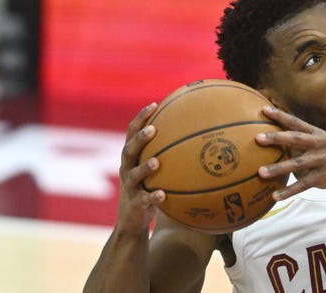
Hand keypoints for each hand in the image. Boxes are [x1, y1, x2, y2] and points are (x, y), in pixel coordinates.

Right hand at [115, 103, 165, 233]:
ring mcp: (129, 187)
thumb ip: (169, 154)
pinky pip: (144, 200)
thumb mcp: (156, 170)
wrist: (132, 222)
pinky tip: (163, 195)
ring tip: (157, 162)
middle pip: (129, 150)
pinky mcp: (134, 205)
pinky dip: (153, 197)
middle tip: (153, 129)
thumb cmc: (149, 189)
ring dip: (145, 167)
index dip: (140, 118)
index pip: (131, 133)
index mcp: (132, 158)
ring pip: (134, 174)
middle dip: (140, 139)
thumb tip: (198, 135)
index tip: (154, 104)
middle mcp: (127, 170)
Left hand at [256, 106, 325, 200]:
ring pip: (297, 164)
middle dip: (276, 138)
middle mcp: (320, 144)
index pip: (296, 122)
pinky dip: (289, 191)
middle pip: (296, 138)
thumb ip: (306, 144)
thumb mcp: (325, 144)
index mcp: (318, 134)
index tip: (264, 109)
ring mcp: (323, 160)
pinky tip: (276, 196)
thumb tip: (283, 146)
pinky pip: (304, 185)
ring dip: (278, 168)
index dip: (280, 115)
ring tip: (261, 172)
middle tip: (258, 138)